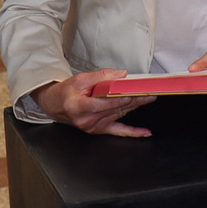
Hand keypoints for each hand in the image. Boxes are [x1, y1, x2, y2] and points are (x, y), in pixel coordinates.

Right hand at [35, 69, 154, 136]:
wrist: (56, 105)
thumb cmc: (66, 92)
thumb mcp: (80, 79)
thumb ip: (101, 76)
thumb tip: (121, 75)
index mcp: (78, 107)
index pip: (101, 104)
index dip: (117, 99)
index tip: (131, 93)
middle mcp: (87, 120)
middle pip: (114, 109)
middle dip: (134, 99)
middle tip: (149, 91)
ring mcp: (93, 127)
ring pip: (119, 114)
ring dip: (136, 106)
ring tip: (150, 98)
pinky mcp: (99, 130)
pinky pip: (119, 131)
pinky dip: (133, 132)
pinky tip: (145, 132)